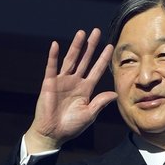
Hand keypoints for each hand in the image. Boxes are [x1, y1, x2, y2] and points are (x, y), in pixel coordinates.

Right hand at [25, 29, 116, 153]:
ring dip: (76, 46)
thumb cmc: (71, 125)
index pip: (97, 70)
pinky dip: (53, 56)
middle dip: (91, 46)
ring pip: (70, 60)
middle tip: (96, 32)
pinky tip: (56, 45)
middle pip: (85, 60)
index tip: (110, 46)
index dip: (103, 58)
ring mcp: (62, 81)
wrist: (53, 133)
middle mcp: (75, 82)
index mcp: (86, 89)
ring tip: (81, 33)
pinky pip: (51, 67)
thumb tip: (115, 93)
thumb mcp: (90, 113)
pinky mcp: (49, 83)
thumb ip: (101, 102)